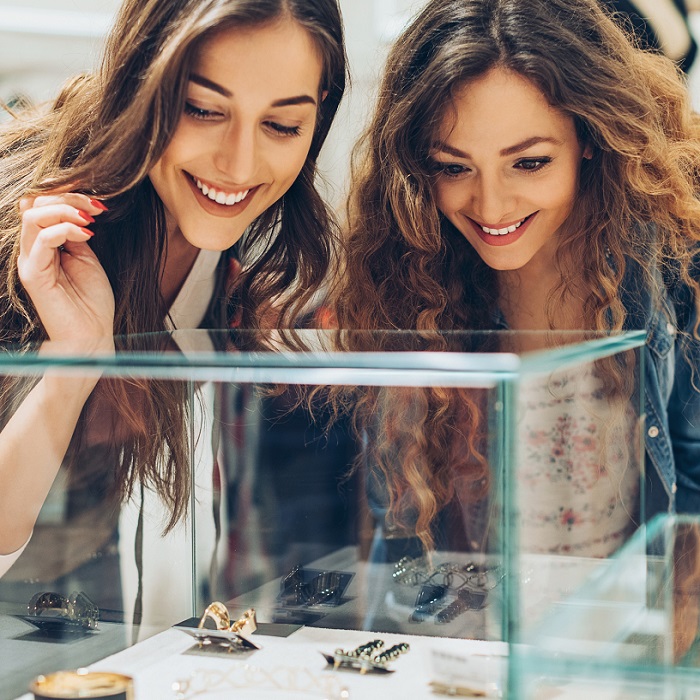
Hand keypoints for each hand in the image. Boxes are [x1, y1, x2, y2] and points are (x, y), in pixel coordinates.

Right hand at [17, 193, 114, 346]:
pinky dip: (65, 229)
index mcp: (43, 246)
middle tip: (95, 207)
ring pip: (33, 216)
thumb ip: (76, 234)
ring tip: (90, 220)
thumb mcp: (87, 259)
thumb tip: (76, 211)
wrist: (93, 336)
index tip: (99, 204)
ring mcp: (30, 262)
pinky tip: (87, 234)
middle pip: (34, 205)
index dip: (68, 197)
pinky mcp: (33, 275)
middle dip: (67, 198)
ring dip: (65, 210)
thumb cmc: (92, 303)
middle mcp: (31, 251)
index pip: (41, 206)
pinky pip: (41, 240)